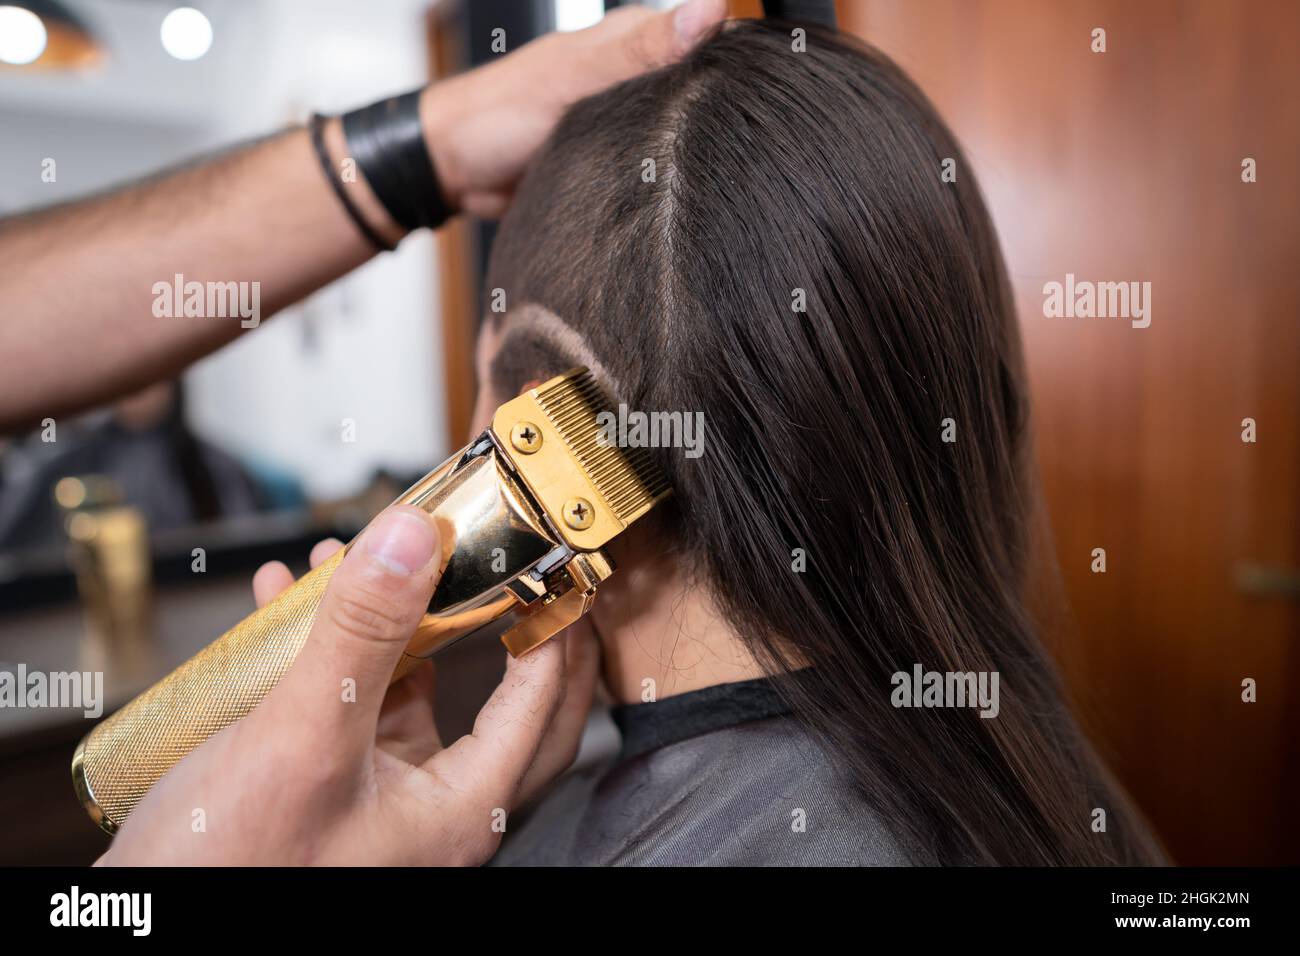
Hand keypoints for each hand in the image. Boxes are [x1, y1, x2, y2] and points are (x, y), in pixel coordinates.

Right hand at [98, 506, 599, 865]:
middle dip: (483, 620)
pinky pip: (346, 704)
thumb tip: (414, 542)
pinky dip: (325, 650)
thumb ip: (363, 634)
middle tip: (499, 564)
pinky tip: (284, 607)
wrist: (142, 923)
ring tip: (353, 562)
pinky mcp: (326, 788)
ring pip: (407, 691)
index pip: (538, 706)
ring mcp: (377, 797)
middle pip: (489, 698)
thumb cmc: (228, 871)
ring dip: (386, 623)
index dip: (553, 631)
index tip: (553, 572)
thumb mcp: (304, 737)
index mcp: (457, 811)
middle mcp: (429, 808)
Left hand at [422, 0, 725, 216]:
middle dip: (724, 116)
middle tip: (748, 148)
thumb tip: (711, 8)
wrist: (453, 170)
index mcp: (634, 41)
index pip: (709, 40)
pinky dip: (667, 179)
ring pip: (683, 134)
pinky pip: (655, 170)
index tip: (764, 95)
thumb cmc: (499, 113)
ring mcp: (627, 121)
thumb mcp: (575, 76)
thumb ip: (641, 49)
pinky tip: (687, 193)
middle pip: (703, 92)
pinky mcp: (617, 162)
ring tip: (725, 175)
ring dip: (697, 153)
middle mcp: (637, 78)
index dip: (738, 63)